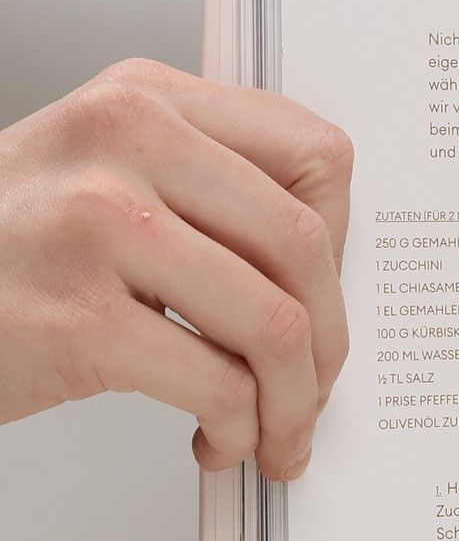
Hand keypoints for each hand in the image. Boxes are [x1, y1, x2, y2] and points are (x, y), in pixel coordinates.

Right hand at [0, 59, 352, 479]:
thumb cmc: (7, 249)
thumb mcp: (101, 172)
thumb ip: (205, 185)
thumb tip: (328, 264)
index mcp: (145, 99)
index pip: (316, 154)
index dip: (344, 241)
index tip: (328, 296)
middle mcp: (124, 143)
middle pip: (307, 246)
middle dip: (331, 340)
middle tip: (315, 388)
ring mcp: (98, 226)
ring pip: (275, 324)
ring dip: (293, 401)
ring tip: (273, 431)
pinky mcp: (76, 318)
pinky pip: (217, 385)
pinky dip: (236, 430)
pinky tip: (215, 440)